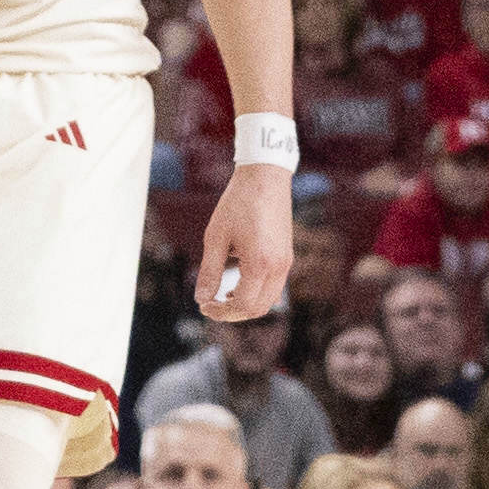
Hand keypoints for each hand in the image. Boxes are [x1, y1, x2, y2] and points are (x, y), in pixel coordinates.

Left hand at [192, 168, 291, 324]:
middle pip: (258, 308)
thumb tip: (201, 299)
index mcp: (260, 264)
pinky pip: (274, 286)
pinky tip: (239, 282)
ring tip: (224, 295)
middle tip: (212, 305)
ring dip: (247, 304)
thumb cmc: (238, 203)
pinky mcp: (287, 255)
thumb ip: (209, 271)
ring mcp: (286, 262)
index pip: (243, 305)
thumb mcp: (216, 237)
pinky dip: (257, 292)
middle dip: (234, 313)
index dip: (222, 312)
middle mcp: (278, 267)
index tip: (204, 306)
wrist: (265, 176)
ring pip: (269, 300)